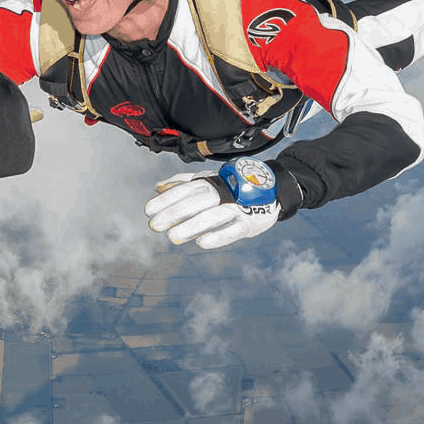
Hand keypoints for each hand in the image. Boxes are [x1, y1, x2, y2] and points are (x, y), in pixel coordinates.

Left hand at [144, 158, 279, 249]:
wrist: (274, 188)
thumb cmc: (234, 186)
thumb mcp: (209, 180)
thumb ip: (183, 183)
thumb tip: (158, 188)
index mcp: (211, 181)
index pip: (186, 189)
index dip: (167, 199)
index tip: (148, 210)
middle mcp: (224, 192)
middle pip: (197, 201)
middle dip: (174, 213)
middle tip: (154, 225)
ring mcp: (239, 207)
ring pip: (214, 215)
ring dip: (192, 226)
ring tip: (172, 236)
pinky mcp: (251, 222)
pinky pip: (234, 230)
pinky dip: (219, 236)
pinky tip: (201, 242)